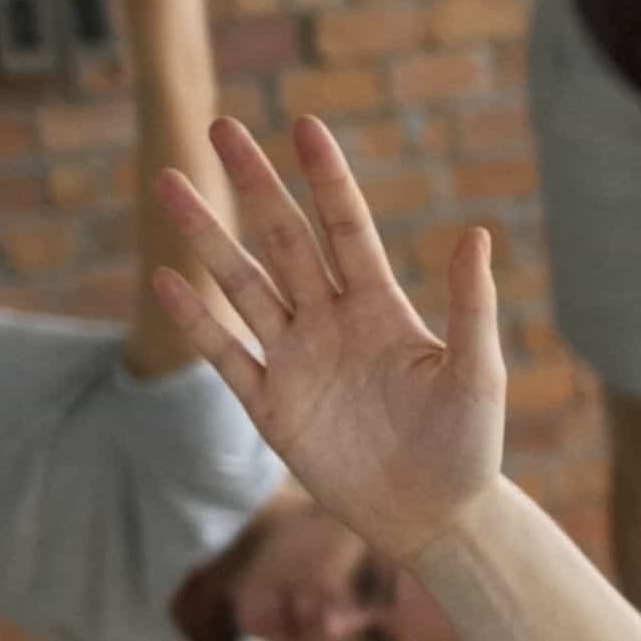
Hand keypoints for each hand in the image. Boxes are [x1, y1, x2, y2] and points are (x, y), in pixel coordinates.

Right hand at [151, 112, 512, 556]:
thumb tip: (476, 232)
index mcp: (382, 307)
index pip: (347, 227)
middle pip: (283, 239)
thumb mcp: (475, 372)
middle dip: (253, 184)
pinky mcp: (273, 406)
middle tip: (220, 126)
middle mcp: (332, 321)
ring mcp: (297, 360)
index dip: (326, 179)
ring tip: (168, 185)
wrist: (435, 517)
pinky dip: (196, 319)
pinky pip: (226, 355)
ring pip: (243, 285)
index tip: (306, 124)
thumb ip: (470, 305)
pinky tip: (165, 277)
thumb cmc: (467, 446)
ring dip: (207, 237)